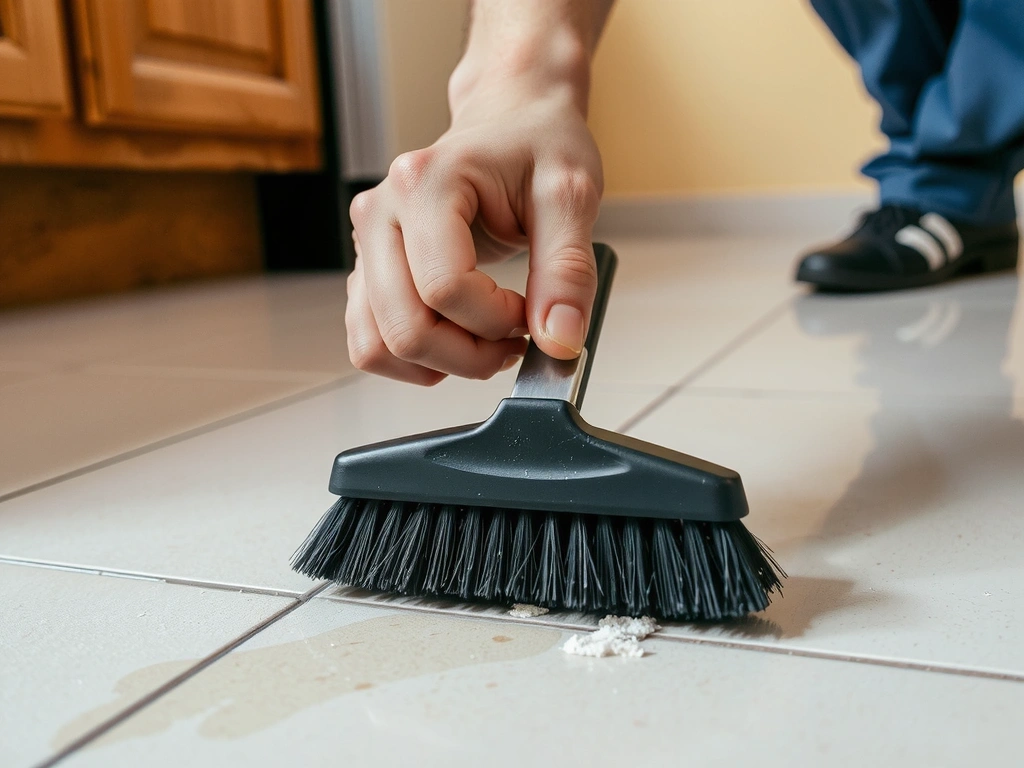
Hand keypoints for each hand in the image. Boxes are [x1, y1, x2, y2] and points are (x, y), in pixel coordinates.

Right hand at [345, 11, 605, 385]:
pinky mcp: (369, 268)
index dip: (497, 321)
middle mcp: (381, 212)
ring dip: (439, 364)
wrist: (511, 118)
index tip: (532, 312)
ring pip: (378, 345)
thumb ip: (567, 272)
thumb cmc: (538, 144)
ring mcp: (367, 243)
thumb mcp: (571, 196)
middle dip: (469, 355)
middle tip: (515, 340)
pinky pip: (369, 341)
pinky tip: (456, 341)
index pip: (445, 288)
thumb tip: (560, 340)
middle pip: (405, 327)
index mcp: (424, 183)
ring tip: (486, 341)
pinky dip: (414, 361)